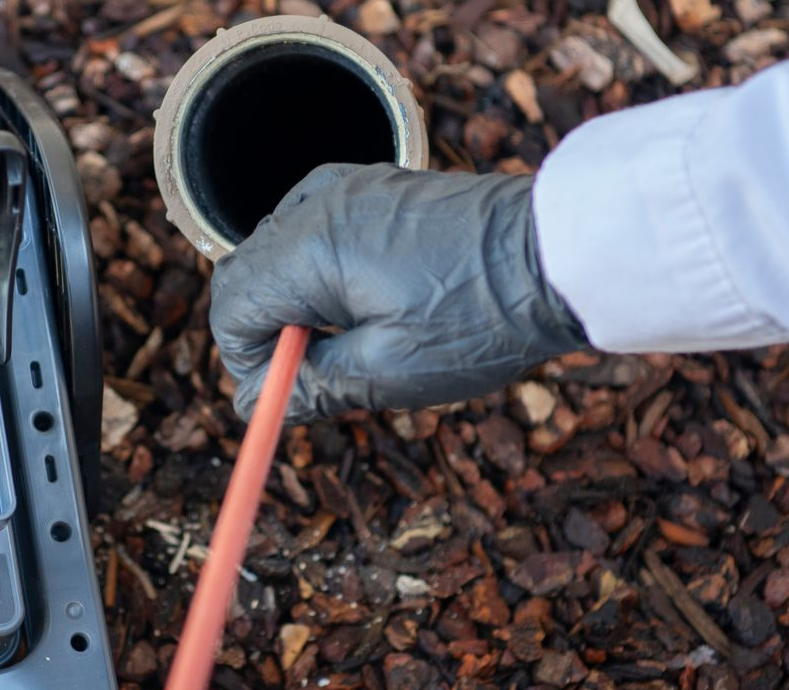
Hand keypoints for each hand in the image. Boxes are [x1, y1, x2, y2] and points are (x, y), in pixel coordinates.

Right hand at [209, 163, 587, 422]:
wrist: (558, 255)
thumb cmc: (481, 315)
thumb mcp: (389, 372)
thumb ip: (311, 385)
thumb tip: (256, 404)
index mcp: (309, 249)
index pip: (230, 308)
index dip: (246, 362)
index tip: (286, 393)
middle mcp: (315, 204)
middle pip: (243, 273)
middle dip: (263, 331)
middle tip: (313, 374)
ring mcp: (345, 188)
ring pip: (275, 249)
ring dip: (291, 300)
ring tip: (351, 339)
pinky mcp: (374, 187)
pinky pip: (313, 227)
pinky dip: (317, 268)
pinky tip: (363, 298)